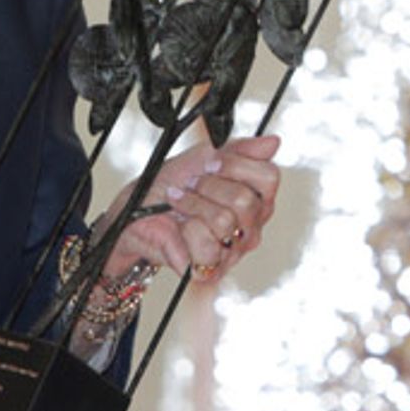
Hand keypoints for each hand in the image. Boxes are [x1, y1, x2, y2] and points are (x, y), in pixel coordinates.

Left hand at [101, 135, 280, 284]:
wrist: (136, 212)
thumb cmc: (171, 186)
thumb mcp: (203, 158)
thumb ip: (241, 150)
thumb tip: (273, 142)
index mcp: (255, 198)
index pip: (269, 178)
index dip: (237, 166)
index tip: (212, 164)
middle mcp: (250, 226)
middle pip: (246, 200)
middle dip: (210, 187)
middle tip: (193, 185)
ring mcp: (233, 250)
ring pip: (225, 222)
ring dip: (193, 206)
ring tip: (180, 204)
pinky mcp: (211, 268)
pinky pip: (207, 246)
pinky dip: (185, 230)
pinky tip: (179, 228)